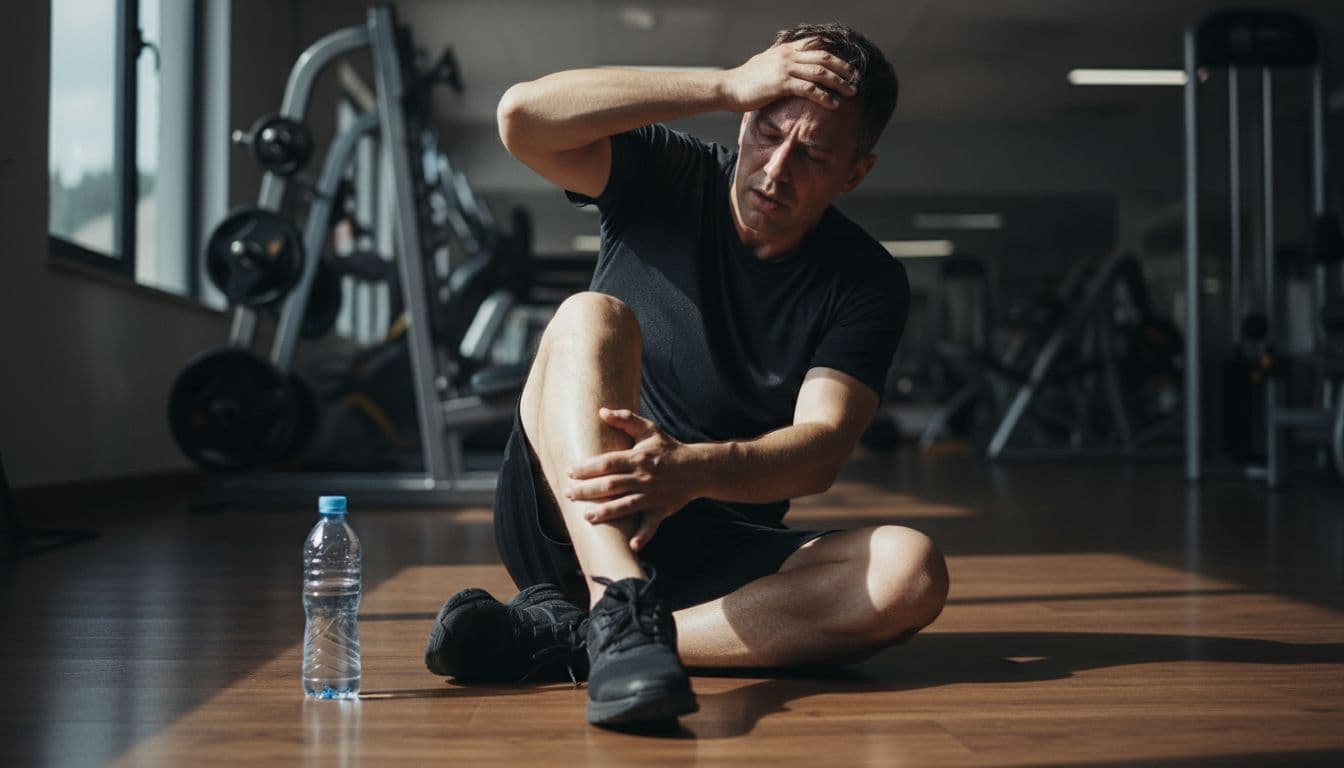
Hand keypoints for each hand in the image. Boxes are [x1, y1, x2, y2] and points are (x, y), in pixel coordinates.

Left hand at [565, 408, 698, 550]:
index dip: (588, 467)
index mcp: (638, 458)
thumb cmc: (669, 449)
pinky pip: (651, 525)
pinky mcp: (661, 510)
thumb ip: (626, 420)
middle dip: (588, 490)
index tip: (570, 471)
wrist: (698, 469)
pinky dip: (643, 536)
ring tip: (586, 517)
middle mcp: (644, 478)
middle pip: (611, 485)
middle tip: (569, 493)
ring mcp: (652, 496)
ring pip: (625, 506)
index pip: (608, 463)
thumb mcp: (650, 430)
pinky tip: (631, 545)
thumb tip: (601, 411)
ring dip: (606, 513)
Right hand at [719, 38, 858, 112]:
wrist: (728, 87)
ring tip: (852, 93)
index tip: (847, 67)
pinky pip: (808, 89)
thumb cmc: (745, 81)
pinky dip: (823, 96)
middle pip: (824, 58)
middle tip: (857, 79)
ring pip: (820, 72)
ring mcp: (785, 68)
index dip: (835, 56)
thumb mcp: (766, 66)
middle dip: (844, 69)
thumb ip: (781, 63)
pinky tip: (833, 104)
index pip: (817, 46)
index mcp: (786, 50)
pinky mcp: (781, 84)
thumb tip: (791, 68)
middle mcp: (788, 55)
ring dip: (839, 83)